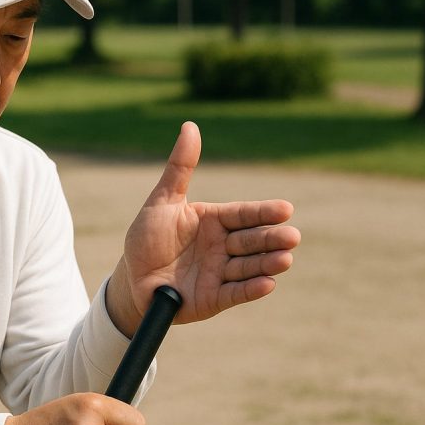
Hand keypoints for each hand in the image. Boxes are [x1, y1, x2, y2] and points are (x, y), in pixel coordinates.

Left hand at [106, 121, 300, 333]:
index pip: (243, 215)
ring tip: (284, 259)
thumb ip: (180, 168)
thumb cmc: (147, 239)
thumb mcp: (162, 201)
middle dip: (272, 239)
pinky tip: (268, 283)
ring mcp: (220, 273)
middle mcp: (222, 246)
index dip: (263, 212)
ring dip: (268, 263)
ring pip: (249, 266)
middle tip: (292, 236)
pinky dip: (252, 289)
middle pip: (252, 240)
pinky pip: (235, 293)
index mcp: (214, 221)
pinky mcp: (215, 298)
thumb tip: (190, 126)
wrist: (132, 281)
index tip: (285, 209)